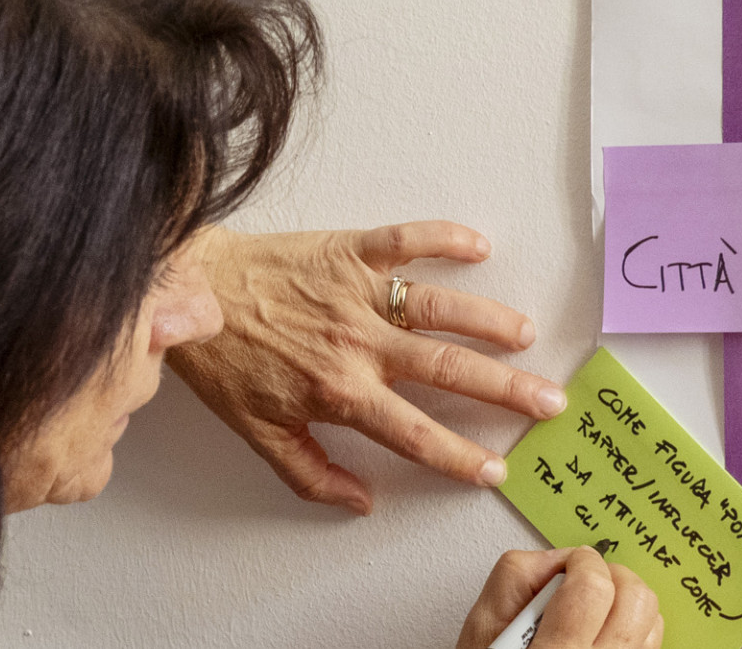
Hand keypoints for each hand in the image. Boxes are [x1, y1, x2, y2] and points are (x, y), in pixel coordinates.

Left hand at [166, 221, 568, 514]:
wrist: (192, 293)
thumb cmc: (226, 363)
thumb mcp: (260, 434)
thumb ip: (312, 474)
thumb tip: (361, 503)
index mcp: (340, 393)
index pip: (415, 433)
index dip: (459, 457)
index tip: (496, 470)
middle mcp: (358, 344)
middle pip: (447, 370)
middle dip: (505, 391)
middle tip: (549, 402)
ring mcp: (356, 293)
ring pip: (437, 307)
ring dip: (488, 320)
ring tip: (527, 335)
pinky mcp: (348, 251)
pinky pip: (405, 240)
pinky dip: (443, 238)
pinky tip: (480, 247)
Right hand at [457, 548, 663, 648]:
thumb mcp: (482, 629)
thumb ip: (514, 580)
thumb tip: (556, 559)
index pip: (592, 589)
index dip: (584, 562)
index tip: (572, 564)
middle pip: (636, 602)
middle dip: (613, 575)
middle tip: (587, 578)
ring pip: (652, 622)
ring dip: (625, 601)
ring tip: (595, 606)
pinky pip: (650, 644)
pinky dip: (632, 627)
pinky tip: (602, 632)